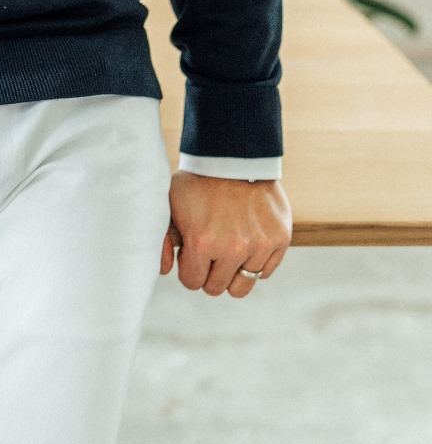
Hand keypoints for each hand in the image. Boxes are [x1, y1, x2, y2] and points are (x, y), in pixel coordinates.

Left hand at [159, 170, 291, 296]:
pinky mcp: (280, 239)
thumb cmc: (198, 182)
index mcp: (202, 242)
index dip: (189, 268)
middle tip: (209, 250)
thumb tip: (164, 271)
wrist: (234, 155)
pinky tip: (246, 240)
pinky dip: (254, 262)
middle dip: (209, 273)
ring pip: (242, 286)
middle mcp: (233, 249)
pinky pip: (264, 272)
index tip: (191, 252)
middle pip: (217, 288)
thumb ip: (162, 239)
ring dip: (232, 272)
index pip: (192, 282)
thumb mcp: (171, 205)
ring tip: (228, 248)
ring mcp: (259, 245)